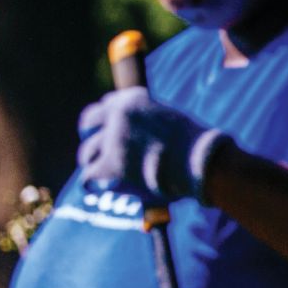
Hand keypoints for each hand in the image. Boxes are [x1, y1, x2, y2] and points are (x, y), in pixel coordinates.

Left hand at [77, 89, 228, 205]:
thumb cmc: (193, 147)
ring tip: (108, 175)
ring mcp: (112, 139)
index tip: (108, 133)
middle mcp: (118, 114)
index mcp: (133, 99)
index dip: (105, 122)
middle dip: (92, 139)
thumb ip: (145, 124)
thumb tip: (132, 140)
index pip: (105, 106)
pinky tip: (100, 188)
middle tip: (99, 153)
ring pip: (87, 154)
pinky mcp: (109, 165)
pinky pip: (87, 176)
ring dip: (94, 164)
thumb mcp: (168, 121)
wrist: (201, 162)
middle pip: (88, 125)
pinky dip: (93, 184)